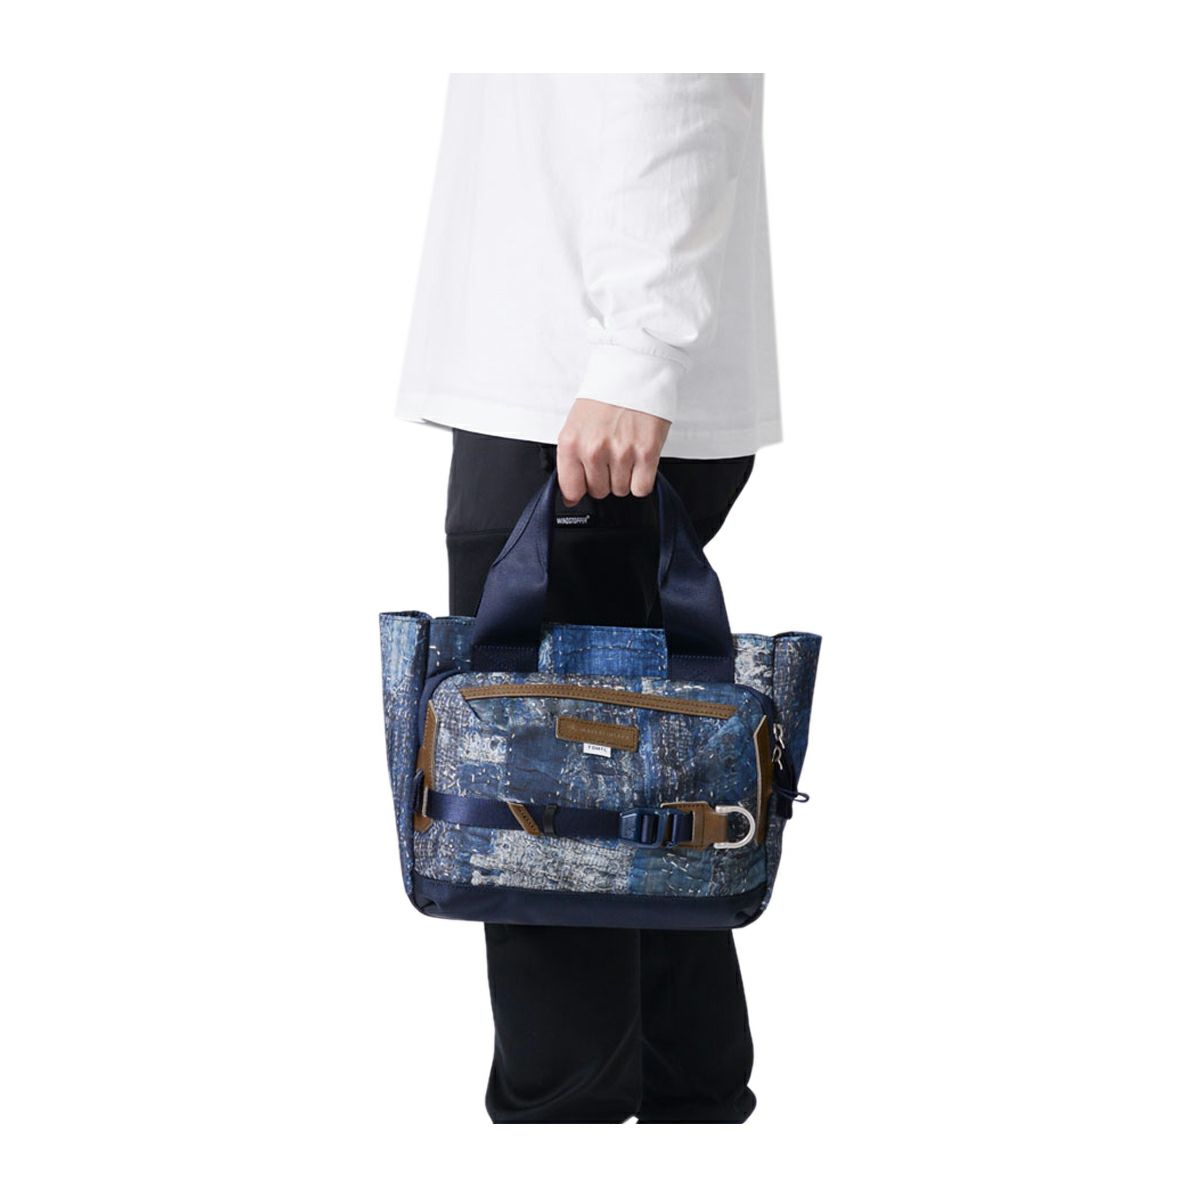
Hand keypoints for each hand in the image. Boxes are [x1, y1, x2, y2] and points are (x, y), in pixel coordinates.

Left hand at [556, 398, 670, 504]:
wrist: (634, 372)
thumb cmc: (605, 396)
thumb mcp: (575, 424)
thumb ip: (571, 459)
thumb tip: (571, 494)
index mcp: (571, 442)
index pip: (570, 489)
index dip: (579, 490)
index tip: (583, 486)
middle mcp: (593, 449)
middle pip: (599, 491)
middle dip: (605, 479)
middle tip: (610, 457)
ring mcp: (620, 452)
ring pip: (621, 490)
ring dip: (625, 477)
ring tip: (625, 452)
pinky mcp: (646, 452)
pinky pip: (641, 488)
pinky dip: (642, 480)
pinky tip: (639, 461)